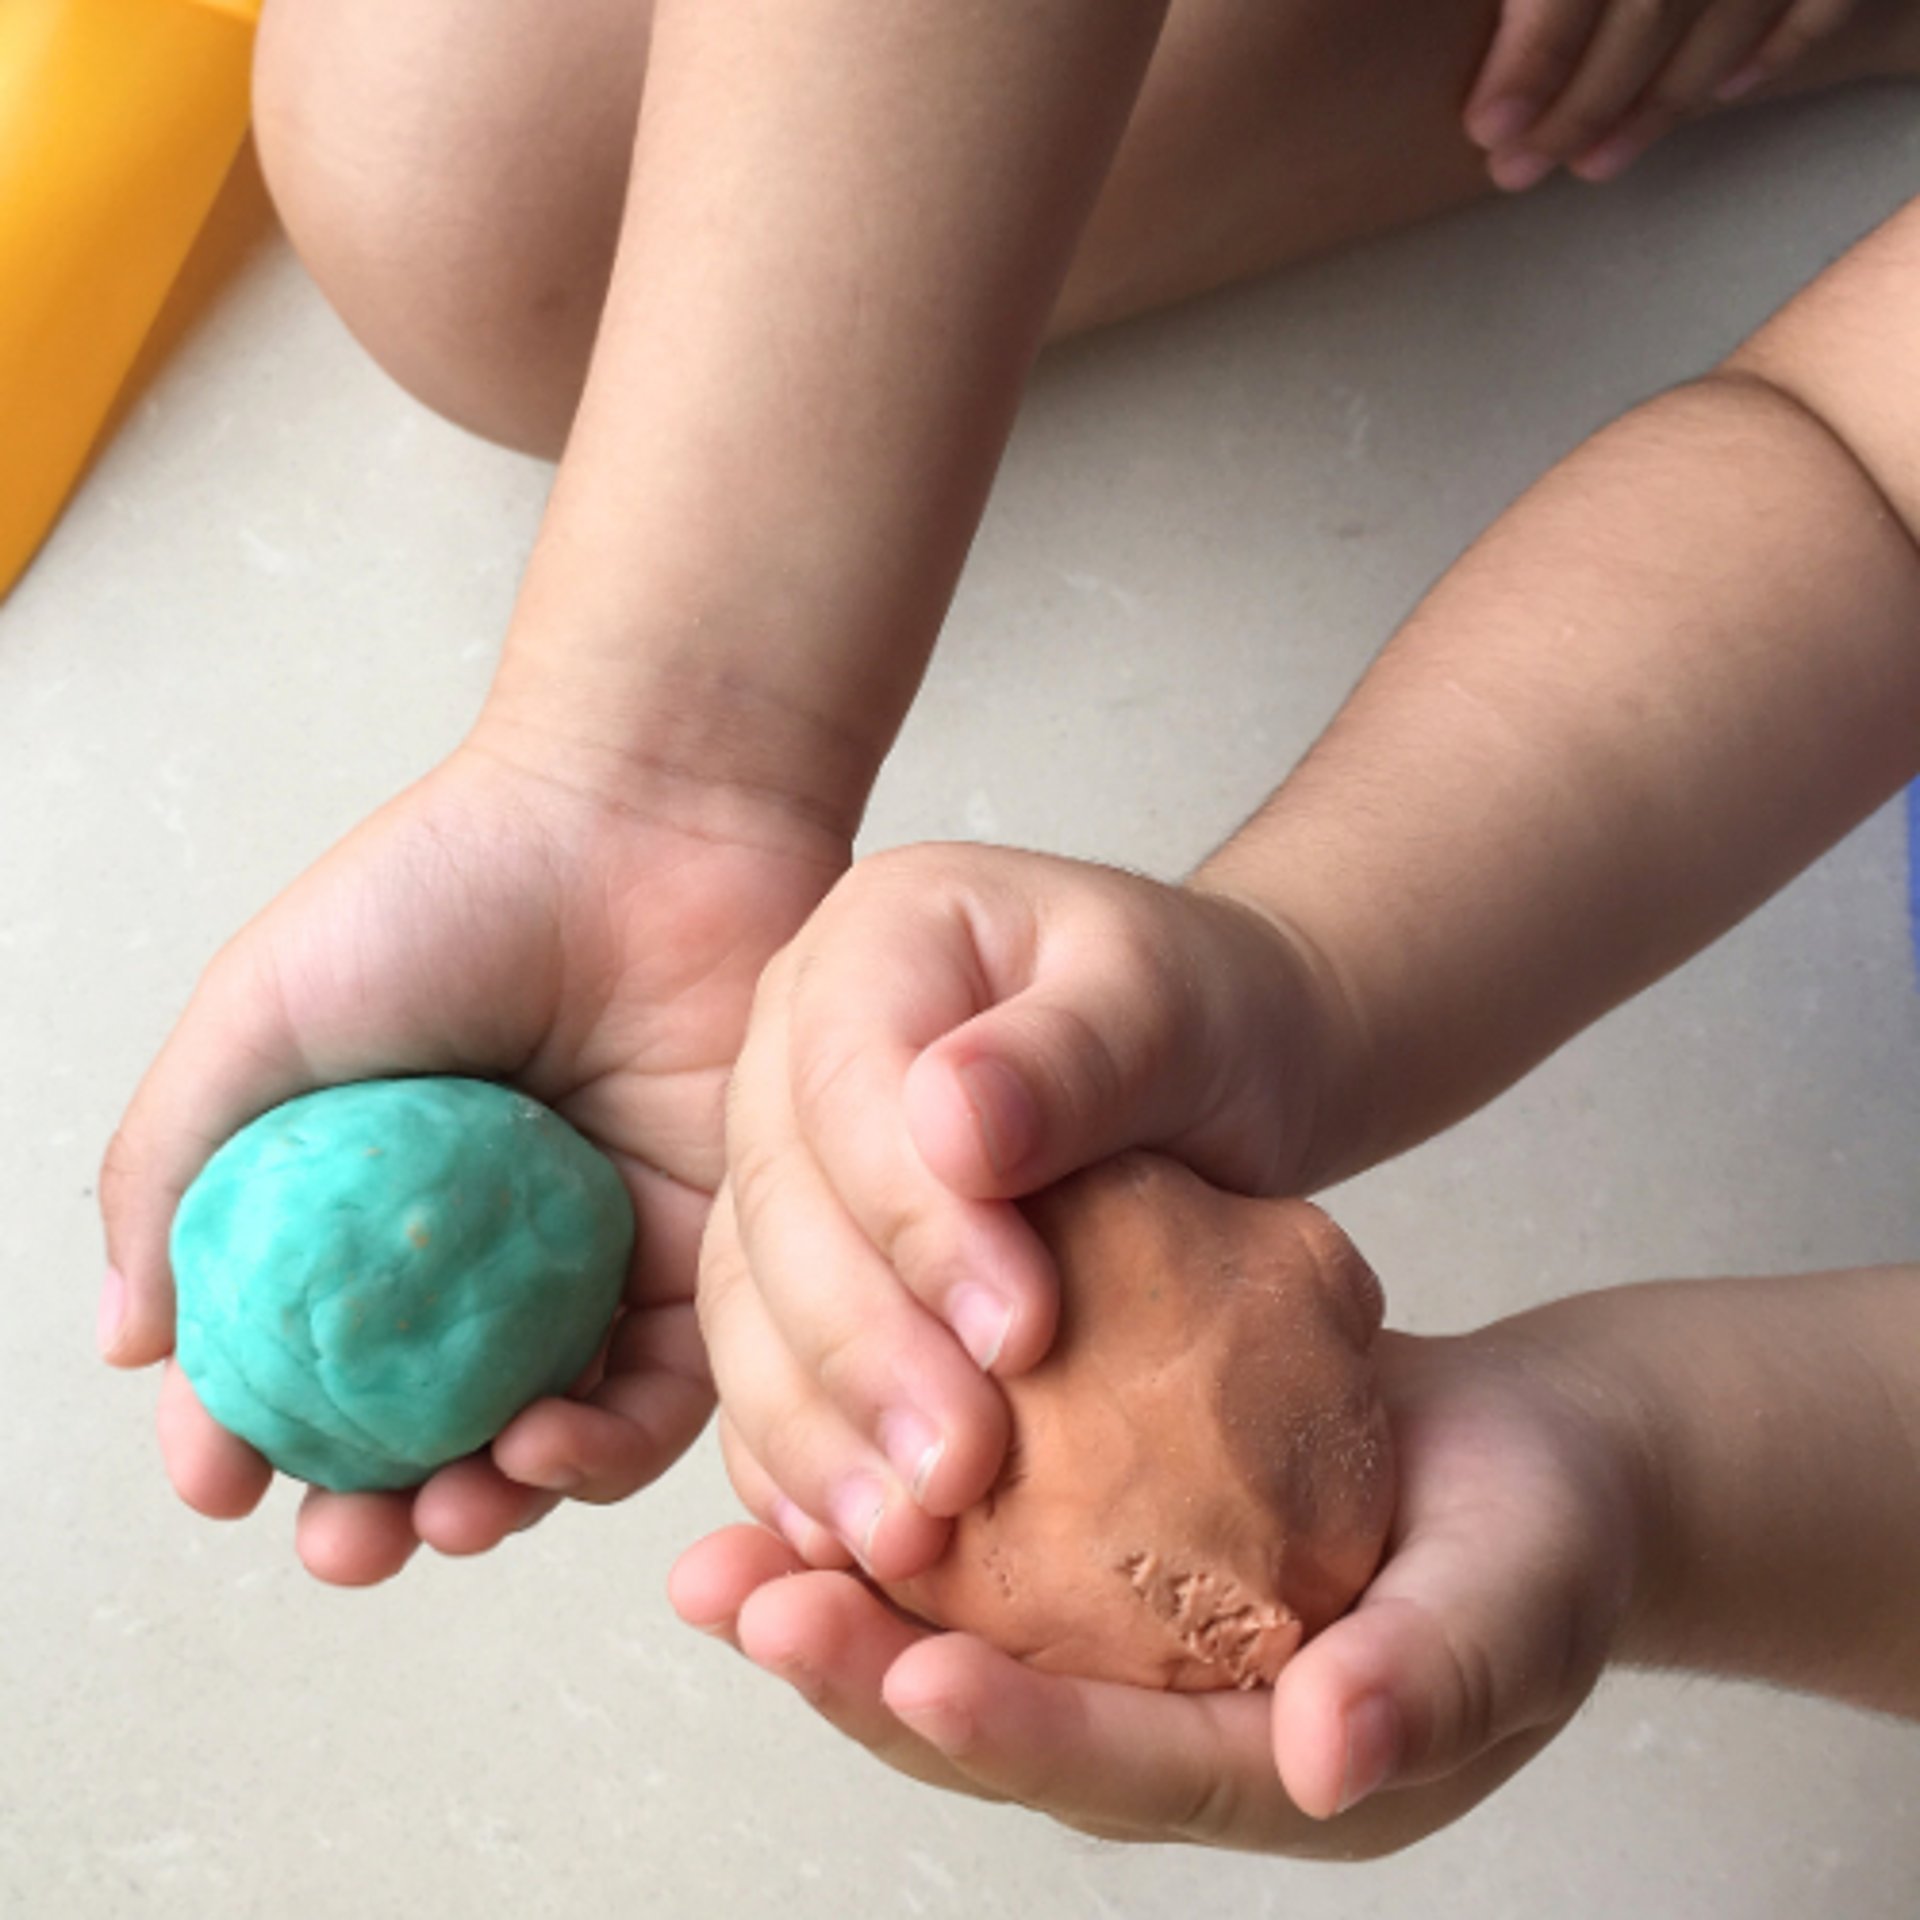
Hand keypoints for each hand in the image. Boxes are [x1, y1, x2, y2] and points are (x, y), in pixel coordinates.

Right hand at [99, 724, 847, 1583]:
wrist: (644, 814)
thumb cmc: (447, 891)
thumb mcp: (263, 1018)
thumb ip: (177, 1169)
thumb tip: (134, 1342)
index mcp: (368, 1200)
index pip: (301, 1359)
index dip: (253, 1437)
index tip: (220, 1481)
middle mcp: (482, 1248)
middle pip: (427, 1425)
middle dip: (378, 1514)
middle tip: (352, 1540)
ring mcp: (598, 1258)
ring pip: (546, 1433)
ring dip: (492, 1505)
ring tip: (449, 1514)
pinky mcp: (708, 1252)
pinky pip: (668, 1388)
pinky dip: (606, 1444)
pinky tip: (548, 1443)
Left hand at [670, 1314, 1650, 1853]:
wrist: (1530, 1458)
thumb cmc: (1545, 1529)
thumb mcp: (1523, 1593)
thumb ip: (1438, 1675)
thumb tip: (1333, 1757)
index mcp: (1268, 1771)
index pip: (1126, 1769)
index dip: (1020, 1730)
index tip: (911, 1673)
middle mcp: (1173, 1728)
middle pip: (1003, 1722)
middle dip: (866, 1676)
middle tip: (751, 1608)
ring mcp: (1128, 1648)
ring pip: (961, 1644)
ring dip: (839, 1606)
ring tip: (716, 1566)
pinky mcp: (1102, 1559)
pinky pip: (981, 1559)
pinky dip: (889, 1521)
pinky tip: (795, 1468)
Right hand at [694, 842, 1361, 1582]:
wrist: (1216, 1069)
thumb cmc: (1205, 1017)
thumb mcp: (1173, 1004)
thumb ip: (1074, 1052)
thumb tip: (950, 1127)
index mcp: (874, 942)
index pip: (849, 1085)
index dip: (912, 1220)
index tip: (1023, 1335)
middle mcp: (796, 1047)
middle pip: (779, 1205)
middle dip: (862, 1352)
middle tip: (959, 1474)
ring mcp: (789, 1158)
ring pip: (751, 1301)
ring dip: (817, 1429)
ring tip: (904, 1537)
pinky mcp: (803, 1262)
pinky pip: (766, 1363)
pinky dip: (800, 1453)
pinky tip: (844, 1537)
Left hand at [1464, 0, 1857, 188]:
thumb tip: (1500, 19)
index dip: (1535, 56)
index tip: (1489, 127)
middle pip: (1654, 5)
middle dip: (1583, 105)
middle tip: (1519, 169)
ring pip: (1730, 12)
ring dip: (1658, 103)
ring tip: (1593, 162)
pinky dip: (1778, 47)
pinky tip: (1721, 94)